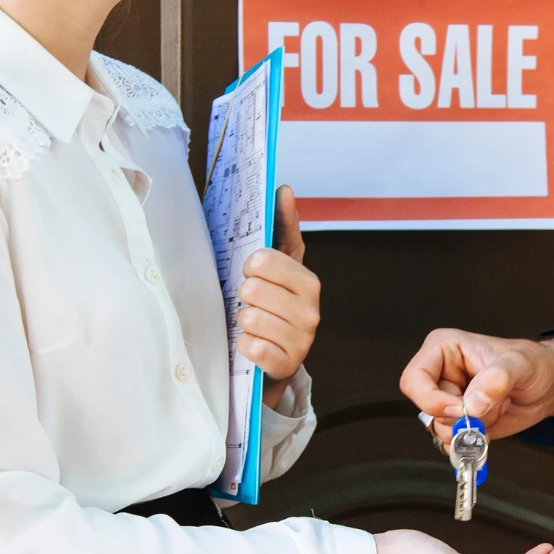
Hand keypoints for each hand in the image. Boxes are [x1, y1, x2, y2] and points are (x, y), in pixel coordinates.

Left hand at [240, 186, 317, 407]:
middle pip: (251, 288)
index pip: (265, 259)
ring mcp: (301, 340)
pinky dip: (244, 345)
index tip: (252, 270)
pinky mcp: (286, 365)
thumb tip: (284, 188)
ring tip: (252, 324)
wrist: (275, 360)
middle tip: (250, 302)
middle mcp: (311, 311)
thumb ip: (282, 229)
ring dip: (242, 321)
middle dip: (242, 295)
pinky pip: (251, 346)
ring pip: (248, 317)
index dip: (251, 265)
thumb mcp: (278, 270)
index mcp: (308, 281)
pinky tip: (252, 344)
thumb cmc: (271, 306)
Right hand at [400, 330, 553, 444]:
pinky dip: (470, 444)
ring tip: (495, 412)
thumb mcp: (521, 364)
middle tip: (487, 410)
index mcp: (443, 350)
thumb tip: (474, 402)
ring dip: (470, 430)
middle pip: (426, 408)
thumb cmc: (534, 364)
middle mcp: (441, 375)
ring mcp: (449, 401)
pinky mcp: (459, 422)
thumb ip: (498, 378)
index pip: (414, 379)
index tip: (461, 408)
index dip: (433, 399)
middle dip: (459, 417)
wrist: (548, 387)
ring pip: (438, 429)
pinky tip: (490, 429)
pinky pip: (450, 443)